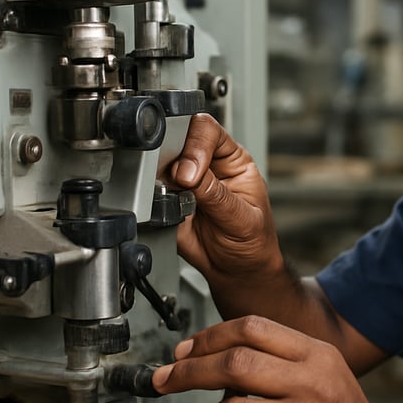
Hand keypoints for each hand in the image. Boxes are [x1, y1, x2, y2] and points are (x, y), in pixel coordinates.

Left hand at [151, 315, 402, 402]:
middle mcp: (315, 384)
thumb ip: (280, 361)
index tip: (183, 352)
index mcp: (317, 355)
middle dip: (189, 373)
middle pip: (236, 364)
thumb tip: (214, 356)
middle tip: (165, 382)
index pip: (254, 329)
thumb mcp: (325, 375)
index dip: (209, 337)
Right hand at [169, 114, 282, 295]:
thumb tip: (189, 172)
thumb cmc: (252, 242)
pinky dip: (154, 199)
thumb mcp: (242, 218)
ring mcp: (184, 182)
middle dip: (173, 158)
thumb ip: (217, 194)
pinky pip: (150, 191)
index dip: (195, 145)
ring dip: (162, 180)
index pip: (207, 131)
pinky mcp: (167, 201)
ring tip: (179, 202)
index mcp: (232, 159)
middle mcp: (206, 165)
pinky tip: (170, 211)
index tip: (191, 173)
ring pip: (159, 163)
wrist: (237, 272)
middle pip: (178, 139)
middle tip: (180, 184)